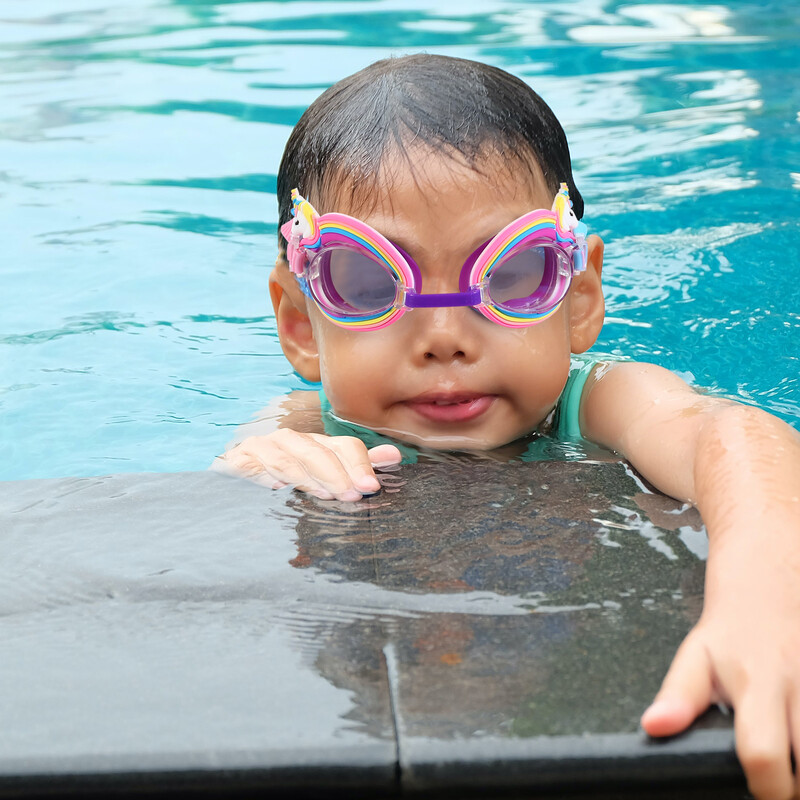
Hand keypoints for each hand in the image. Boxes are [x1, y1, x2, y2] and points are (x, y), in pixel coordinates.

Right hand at [212, 429, 401, 500]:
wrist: (234, 482)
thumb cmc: (286, 481)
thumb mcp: (324, 473)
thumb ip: (356, 464)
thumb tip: (394, 455)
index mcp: (315, 444)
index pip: (342, 446)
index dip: (358, 464)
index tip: (371, 487)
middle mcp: (290, 441)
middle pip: (318, 451)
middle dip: (337, 473)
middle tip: (353, 494)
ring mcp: (263, 449)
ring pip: (288, 459)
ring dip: (308, 476)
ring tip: (325, 493)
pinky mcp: (237, 462)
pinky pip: (254, 467)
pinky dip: (267, 475)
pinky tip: (278, 487)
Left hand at [641, 540, 799, 799]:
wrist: (770, 545)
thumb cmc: (735, 608)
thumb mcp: (699, 648)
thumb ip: (680, 692)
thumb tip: (653, 727)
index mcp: (754, 682)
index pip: (763, 755)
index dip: (768, 790)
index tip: (766, 792)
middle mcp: (798, 680)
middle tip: (788, 780)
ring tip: (798, 755)